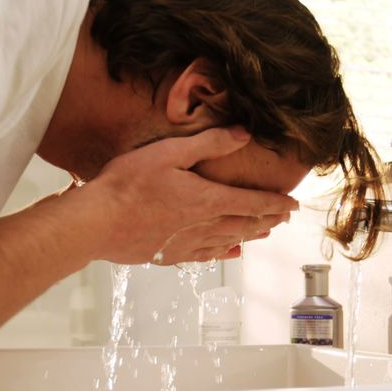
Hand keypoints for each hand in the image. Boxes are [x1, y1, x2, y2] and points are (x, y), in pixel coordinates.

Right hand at [79, 127, 298, 264]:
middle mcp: (204, 226)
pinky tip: (230, 252)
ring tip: (265, 231)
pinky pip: (207, 255)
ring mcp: (187, 244)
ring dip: (251, 235)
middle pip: (246, 224)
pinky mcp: (170, 255)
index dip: (276, 203)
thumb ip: (209, 143)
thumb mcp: (169, 152)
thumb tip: (243, 134)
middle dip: (269, 219)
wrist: (97, 223)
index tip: (294, 203)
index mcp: (208, 200)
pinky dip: (224, 252)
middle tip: (285, 217)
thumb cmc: (128, 184)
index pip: (253, 202)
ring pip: (230, 241)